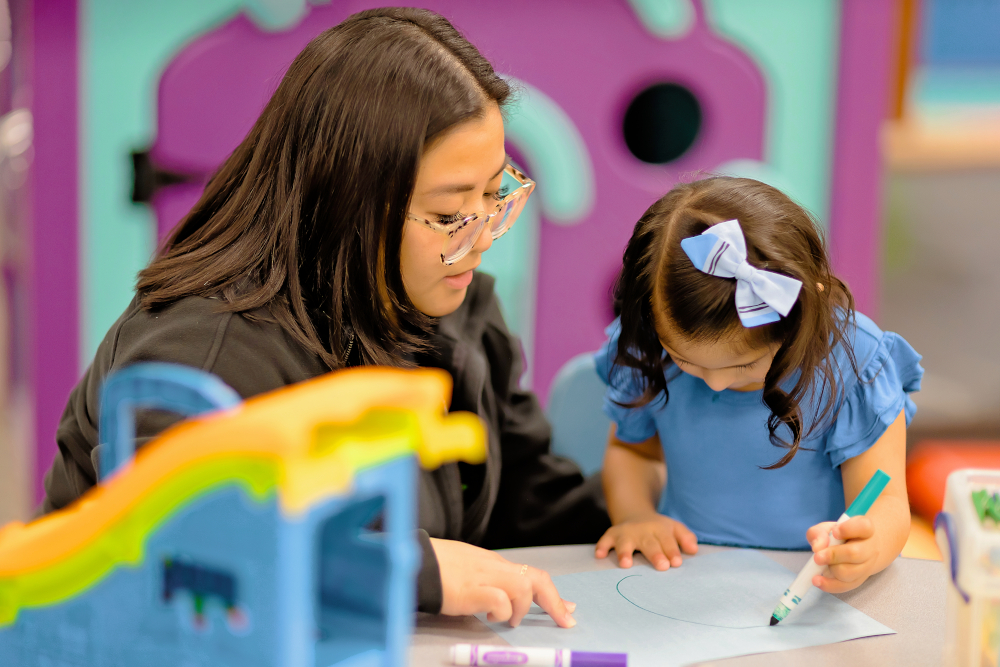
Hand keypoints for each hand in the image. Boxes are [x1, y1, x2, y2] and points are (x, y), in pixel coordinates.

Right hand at [430, 538, 575, 627]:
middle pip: (537, 578)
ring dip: (522, 608)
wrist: (416, 562)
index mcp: (495, 564)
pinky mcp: (472, 590)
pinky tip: (488, 616)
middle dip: (554, 602)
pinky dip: (501, 612)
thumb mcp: (469, 571)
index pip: (532, 574)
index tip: (567, 609)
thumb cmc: (437, 568)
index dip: (553, 594)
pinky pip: (499, 600)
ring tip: (509, 620)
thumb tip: (501, 600)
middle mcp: (495, 567)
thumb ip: (488, 581)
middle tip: (564, 620)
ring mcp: (484, 577)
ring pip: (523, 587)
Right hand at [594, 512, 697, 569]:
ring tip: (626, 564)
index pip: (667, 540)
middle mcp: (642, 530)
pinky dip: (602, 546)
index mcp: (660, 529)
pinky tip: (600, 555)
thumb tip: (694, 550)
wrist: (635, 513)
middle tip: (662, 566)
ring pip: (625, 542)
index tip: (676, 563)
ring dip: (625, 552)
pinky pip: (605, 540)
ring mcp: (626, 532)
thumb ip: (685, 537)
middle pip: (649, 543)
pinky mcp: (612, 534)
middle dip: (655, 554)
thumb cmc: (659, 528)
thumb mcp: (674, 528)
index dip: (672, 551)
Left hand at [806, 517, 878, 593]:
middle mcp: (870, 548)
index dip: (848, 529)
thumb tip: (817, 547)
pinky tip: (817, 580)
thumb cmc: (840, 536)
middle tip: (817, 557)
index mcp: (865, 529)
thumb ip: (818, 533)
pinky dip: (830, 584)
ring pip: (851, 572)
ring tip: (820, 564)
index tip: (834, 532)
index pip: (863, 527)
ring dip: (832, 569)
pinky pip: (847, 586)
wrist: (859, 548)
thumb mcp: (827, 528)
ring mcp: (867, 565)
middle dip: (833, 555)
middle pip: (855, 553)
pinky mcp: (860, 579)